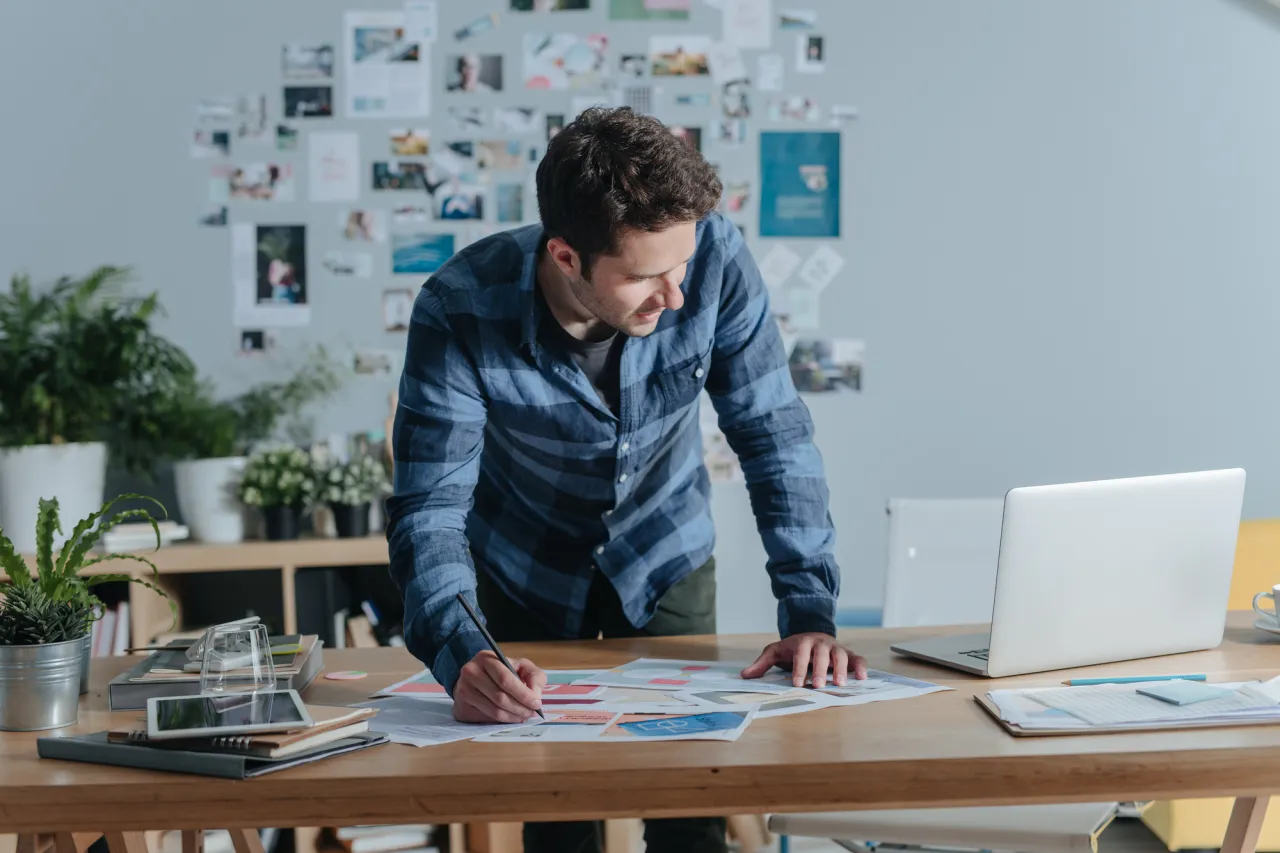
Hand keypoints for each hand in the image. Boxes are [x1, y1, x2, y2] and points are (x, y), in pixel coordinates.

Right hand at [452, 651, 546, 723]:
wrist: (475, 678)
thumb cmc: (502, 671)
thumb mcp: (522, 666)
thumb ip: (534, 677)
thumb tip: (535, 695)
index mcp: (486, 658)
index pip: (505, 679)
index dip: (523, 694)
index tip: (536, 704)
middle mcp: (471, 672)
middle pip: (499, 697)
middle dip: (520, 708)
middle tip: (531, 713)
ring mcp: (463, 691)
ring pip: (493, 711)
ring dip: (512, 717)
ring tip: (523, 716)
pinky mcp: (461, 708)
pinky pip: (486, 719)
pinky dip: (502, 721)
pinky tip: (510, 717)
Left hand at [740, 633, 866, 688]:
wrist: (812, 634)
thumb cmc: (793, 648)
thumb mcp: (776, 652)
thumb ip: (762, 664)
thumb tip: (744, 675)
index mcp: (803, 642)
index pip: (801, 653)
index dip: (799, 668)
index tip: (797, 683)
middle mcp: (821, 643)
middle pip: (821, 654)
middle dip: (819, 670)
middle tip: (817, 686)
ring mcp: (836, 648)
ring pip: (841, 655)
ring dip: (841, 669)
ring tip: (839, 684)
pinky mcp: (848, 654)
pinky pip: (857, 658)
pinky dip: (861, 667)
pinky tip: (862, 678)